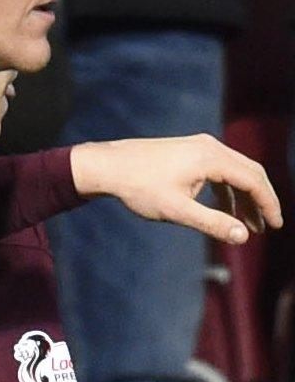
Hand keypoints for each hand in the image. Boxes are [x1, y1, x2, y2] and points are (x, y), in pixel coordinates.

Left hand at [69, 133, 281, 243]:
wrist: (106, 166)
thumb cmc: (138, 188)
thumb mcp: (176, 211)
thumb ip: (211, 223)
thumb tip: (243, 236)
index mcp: (211, 158)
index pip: (253, 180)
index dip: (269, 204)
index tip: (276, 226)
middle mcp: (210, 146)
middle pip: (249, 172)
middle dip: (260, 200)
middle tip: (268, 226)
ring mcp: (199, 145)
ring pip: (234, 171)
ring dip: (243, 197)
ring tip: (248, 224)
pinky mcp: (188, 150)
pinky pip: (218, 169)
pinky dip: (226, 189)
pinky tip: (225, 210)